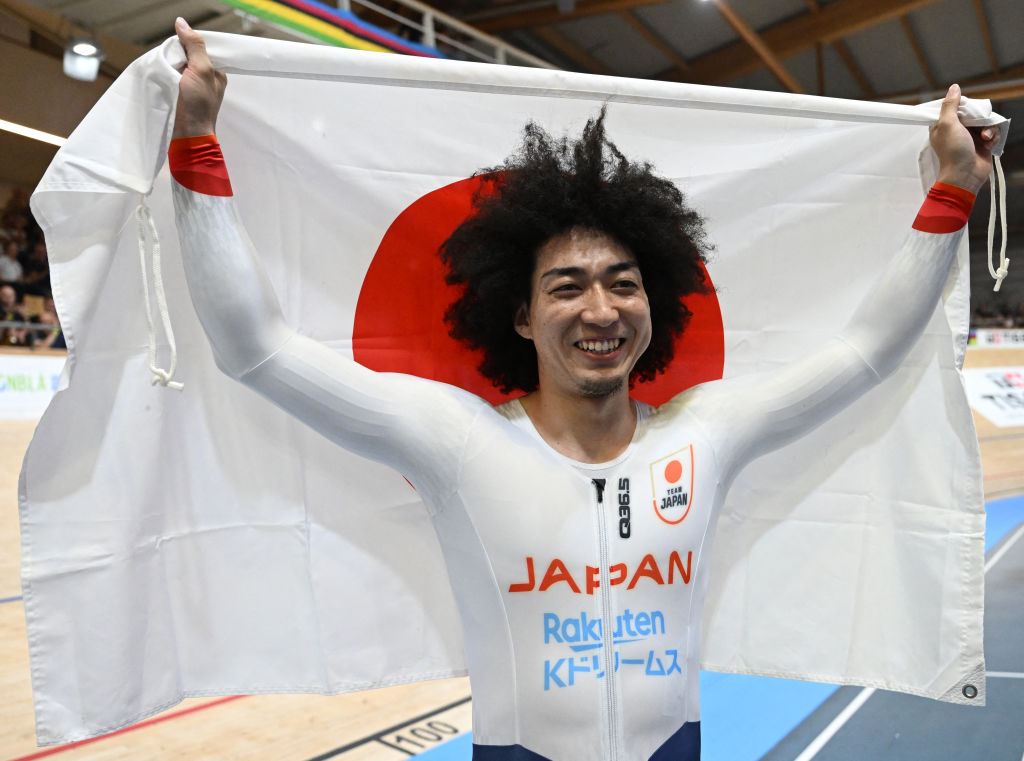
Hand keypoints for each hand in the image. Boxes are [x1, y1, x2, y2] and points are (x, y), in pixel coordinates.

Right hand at [172, 18, 226, 138]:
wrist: (188, 134)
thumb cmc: (199, 104)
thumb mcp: (201, 70)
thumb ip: (195, 46)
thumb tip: (182, 23)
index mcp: (215, 71)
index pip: (201, 47)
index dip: (188, 42)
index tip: (178, 45)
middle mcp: (205, 77)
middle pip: (187, 54)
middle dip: (177, 52)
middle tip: (171, 59)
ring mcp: (191, 86)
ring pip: (177, 64)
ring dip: (169, 62)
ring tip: (166, 68)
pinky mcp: (179, 93)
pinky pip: (170, 75)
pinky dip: (164, 72)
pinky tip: (161, 73)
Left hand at [931, 84, 997, 192]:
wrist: (966, 174)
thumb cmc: (953, 150)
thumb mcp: (947, 124)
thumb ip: (950, 105)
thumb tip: (954, 87)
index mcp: (942, 125)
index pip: (953, 107)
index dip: (962, 105)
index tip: (966, 109)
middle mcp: (955, 130)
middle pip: (972, 113)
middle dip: (979, 117)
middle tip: (978, 124)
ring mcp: (969, 137)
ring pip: (984, 122)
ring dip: (987, 128)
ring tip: (984, 138)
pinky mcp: (982, 144)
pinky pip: (992, 132)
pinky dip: (992, 137)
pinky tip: (988, 144)